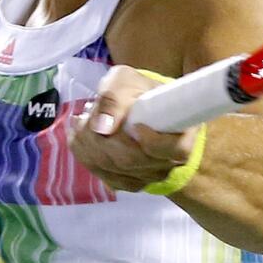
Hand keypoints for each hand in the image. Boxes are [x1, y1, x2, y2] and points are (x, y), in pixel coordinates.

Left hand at [68, 66, 200, 191]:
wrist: (136, 103)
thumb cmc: (135, 90)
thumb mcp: (125, 81)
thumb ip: (114, 99)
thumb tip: (102, 128)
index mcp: (182, 134)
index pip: (174, 151)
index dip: (152, 141)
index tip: (136, 124)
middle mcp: (168, 162)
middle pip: (132, 161)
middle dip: (102, 138)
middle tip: (88, 114)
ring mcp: (149, 176)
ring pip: (115, 171)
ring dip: (90, 146)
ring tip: (82, 122)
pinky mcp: (129, 182)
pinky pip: (105, 177)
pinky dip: (87, 158)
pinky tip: (81, 139)